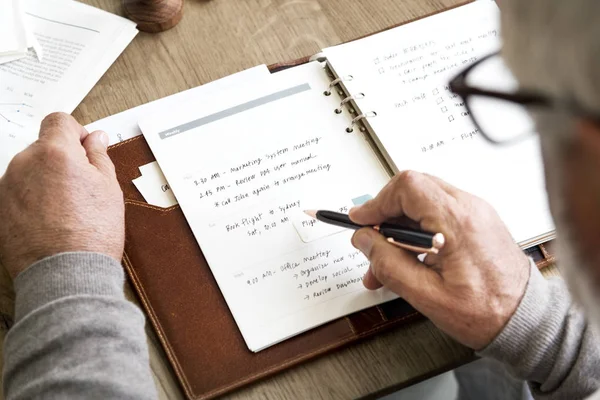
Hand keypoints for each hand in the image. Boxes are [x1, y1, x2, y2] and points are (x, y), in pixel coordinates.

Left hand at [0, 113, 123, 278]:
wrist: (66, 274)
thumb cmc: (91, 234)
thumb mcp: (109, 189)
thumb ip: (99, 157)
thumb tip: (96, 139)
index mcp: (55, 153)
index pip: (59, 121)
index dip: (76, 132)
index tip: (86, 149)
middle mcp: (24, 164)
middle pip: (44, 147)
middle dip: (62, 160)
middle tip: (83, 188)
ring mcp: (7, 187)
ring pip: (30, 171)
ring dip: (46, 180)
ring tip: (67, 210)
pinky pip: (18, 193)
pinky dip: (32, 200)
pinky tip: (51, 221)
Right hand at [350, 171, 530, 349]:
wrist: (527, 319)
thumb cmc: (488, 311)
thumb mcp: (426, 295)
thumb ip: (389, 264)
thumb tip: (364, 241)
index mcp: (457, 222)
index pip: (407, 187)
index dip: (377, 202)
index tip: (361, 221)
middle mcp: (469, 208)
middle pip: (413, 189)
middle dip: (386, 216)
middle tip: (372, 243)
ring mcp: (476, 212)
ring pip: (423, 201)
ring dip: (400, 225)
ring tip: (389, 262)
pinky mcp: (477, 221)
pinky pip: (438, 213)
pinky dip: (418, 228)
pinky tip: (411, 257)